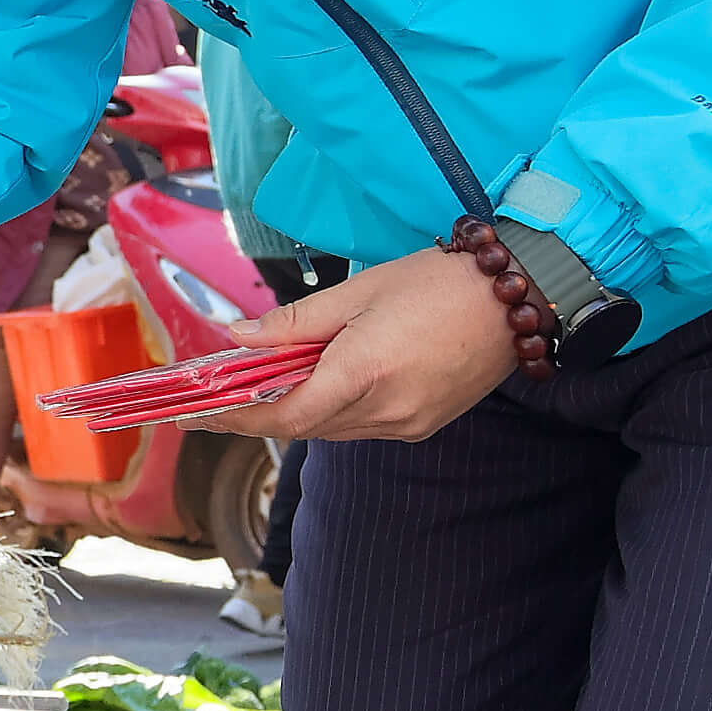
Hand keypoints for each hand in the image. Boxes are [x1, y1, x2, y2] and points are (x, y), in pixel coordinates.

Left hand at [204, 246, 522, 443]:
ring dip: (296, 411)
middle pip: (304, 426)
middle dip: (257, 415)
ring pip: (332, 429)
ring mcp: (408, 423)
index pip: (284, 415)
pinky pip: (362, 426)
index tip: (195, 415)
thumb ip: (295, 322)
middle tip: (215, 399)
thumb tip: (239, 337)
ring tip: (261, 388)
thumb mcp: (359, 290)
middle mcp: (386, 409)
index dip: (235, 420)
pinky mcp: (424, 424)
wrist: (516, 296)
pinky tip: (320, 385)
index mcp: (365, 372)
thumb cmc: (438, 282)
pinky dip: (333, 410)